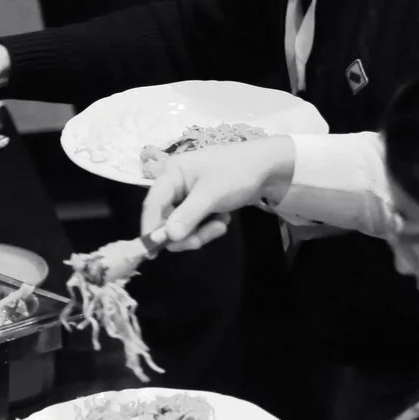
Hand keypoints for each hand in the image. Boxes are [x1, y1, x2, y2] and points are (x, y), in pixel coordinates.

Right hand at [140, 136, 296, 248]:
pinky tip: (224, 219)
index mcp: (171, 174)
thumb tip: (167, 238)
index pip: (152, 205)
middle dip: (186, 232)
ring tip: (221, 225)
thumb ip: (187, 217)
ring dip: (201, 231)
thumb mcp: (211, 195)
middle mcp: (175, 184)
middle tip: (207, 237)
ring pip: (181, 226)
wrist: (268, 167)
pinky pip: (194, 224)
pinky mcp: (200, 204)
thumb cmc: (236, 173)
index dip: (150, 228)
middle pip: (166, 219)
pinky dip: (208, 226)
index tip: (152, 252)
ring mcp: (188, 195)